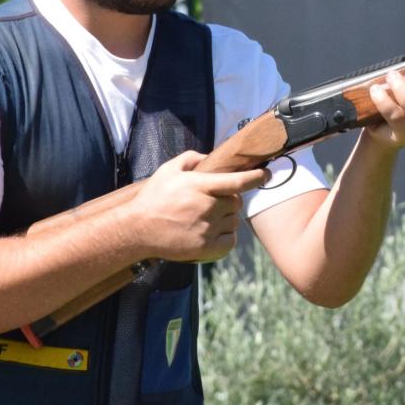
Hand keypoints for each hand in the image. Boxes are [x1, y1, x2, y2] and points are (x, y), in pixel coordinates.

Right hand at [130, 150, 270, 261]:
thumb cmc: (154, 198)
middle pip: (236, 203)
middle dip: (230, 201)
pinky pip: (230, 241)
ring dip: (227, 219)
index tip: (266, 174)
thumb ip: (191, 159)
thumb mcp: (168, 170)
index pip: (237, 181)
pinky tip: (212, 233)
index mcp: (200, 186)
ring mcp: (207, 229)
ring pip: (234, 222)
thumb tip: (209, 157)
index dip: (256, 177)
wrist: (138, 229)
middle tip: (214, 202)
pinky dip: (226, 237)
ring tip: (207, 218)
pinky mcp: (206, 248)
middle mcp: (207, 207)